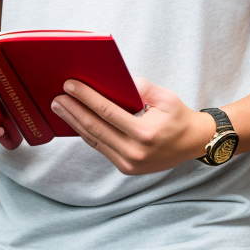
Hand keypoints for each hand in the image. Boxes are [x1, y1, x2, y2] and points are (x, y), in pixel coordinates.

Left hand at [51, 77, 215, 174]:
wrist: (193, 143)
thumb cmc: (179, 116)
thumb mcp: (165, 96)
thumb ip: (141, 87)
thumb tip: (117, 82)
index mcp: (144, 133)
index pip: (107, 111)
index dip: (86, 97)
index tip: (70, 85)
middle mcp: (134, 152)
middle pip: (95, 128)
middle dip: (73, 111)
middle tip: (56, 97)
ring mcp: (129, 163)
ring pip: (94, 141)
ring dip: (75, 123)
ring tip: (60, 109)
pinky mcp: (126, 168)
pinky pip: (101, 148)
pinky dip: (87, 134)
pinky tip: (77, 122)